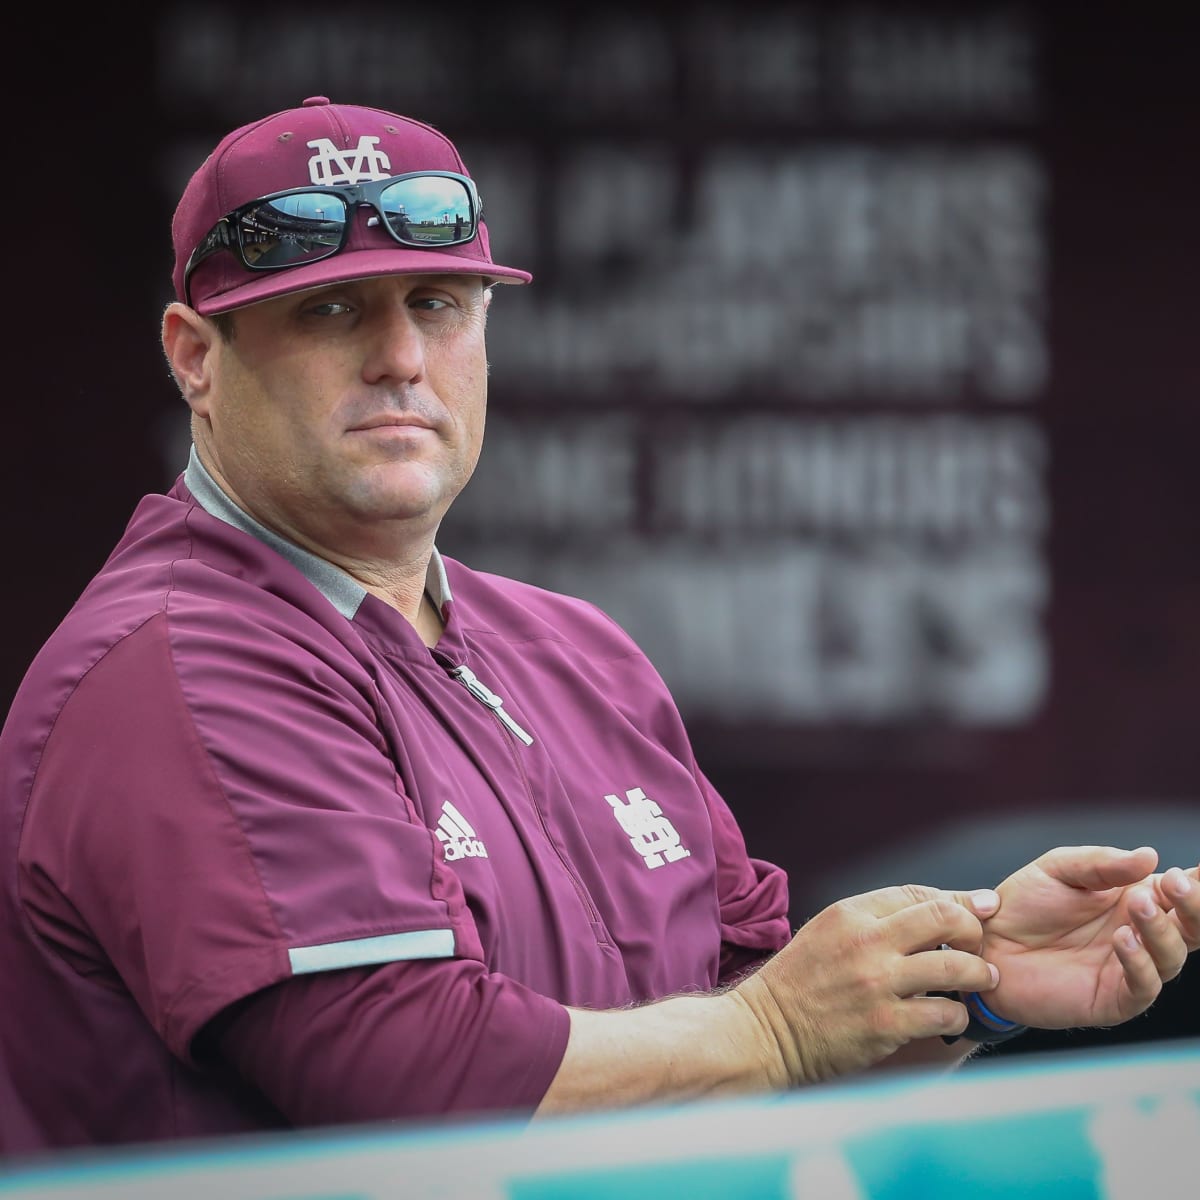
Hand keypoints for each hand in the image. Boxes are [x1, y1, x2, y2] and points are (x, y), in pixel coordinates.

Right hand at [734, 884, 999, 1084]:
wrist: (766, 1029)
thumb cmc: (800, 982)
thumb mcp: (828, 931)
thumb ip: (873, 921)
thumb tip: (929, 912)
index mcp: (850, 913)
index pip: (917, 893)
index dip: (956, 901)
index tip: (979, 909)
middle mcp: (866, 941)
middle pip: (944, 918)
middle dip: (973, 930)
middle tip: (980, 947)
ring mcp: (877, 983)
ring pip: (954, 966)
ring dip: (977, 974)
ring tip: (981, 981)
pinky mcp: (886, 1024)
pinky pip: (945, 1014)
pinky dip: (959, 1015)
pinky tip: (952, 1017)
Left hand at [979, 845, 1199, 1029]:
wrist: (988, 943)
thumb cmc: (1025, 904)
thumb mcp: (1058, 869)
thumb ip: (1102, 863)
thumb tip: (1150, 855)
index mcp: (1136, 898)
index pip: (1180, 892)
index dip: (1195, 883)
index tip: (1194, 871)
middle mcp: (1142, 934)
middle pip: (1191, 927)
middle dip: (1193, 905)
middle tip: (1177, 883)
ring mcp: (1131, 968)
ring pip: (1171, 956)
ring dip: (1161, 930)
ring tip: (1139, 905)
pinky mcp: (1114, 998)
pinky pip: (1143, 987)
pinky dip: (1140, 964)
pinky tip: (1124, 939)